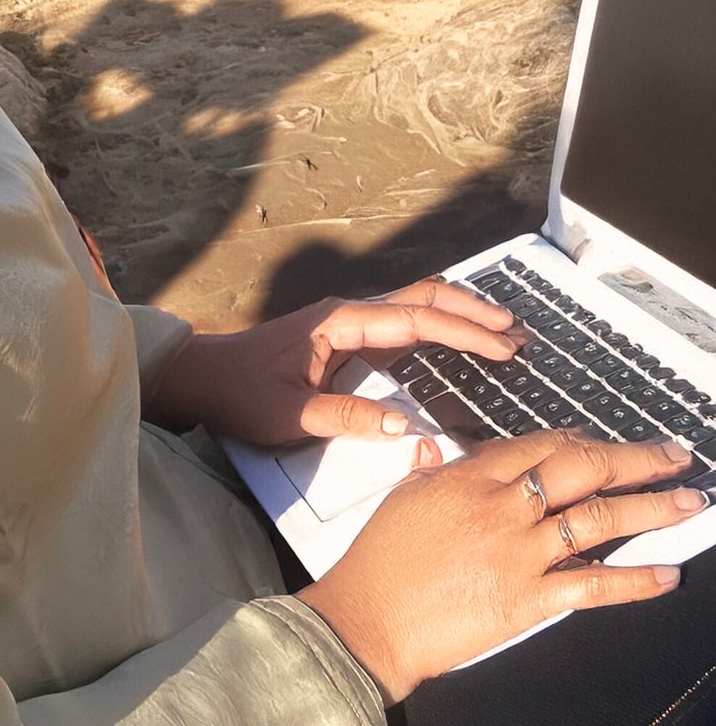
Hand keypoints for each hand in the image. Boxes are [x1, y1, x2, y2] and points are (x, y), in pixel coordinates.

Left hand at [148, 279, 520, 445]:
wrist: (206, 377)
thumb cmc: (243, 394)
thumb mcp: (290, 415)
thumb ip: (345, 419)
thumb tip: (403, 427)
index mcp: (339, 322)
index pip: (413, 319)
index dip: (462, 332)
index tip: (504, 347)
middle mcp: (348, 313)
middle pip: (421, 299)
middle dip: (472, 312)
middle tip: (519, 332)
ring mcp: (348, 322)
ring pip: (414, 305)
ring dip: (458, 315)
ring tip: (504, 333)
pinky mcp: (346, 337)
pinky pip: (401, 323)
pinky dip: (437, 326)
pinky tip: (458, 341)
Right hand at [297, 431, 703, 701]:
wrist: (371, 618)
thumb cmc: (380, 560)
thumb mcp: (401, 497)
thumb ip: (428, 468)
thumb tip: (436, 448)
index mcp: (470, 477)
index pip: (542, 444)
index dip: (585, 439)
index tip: (612, 441)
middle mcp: (503, 508)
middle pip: (582, 469)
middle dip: (635, 460)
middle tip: (672, 456)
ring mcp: (519, 554)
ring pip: (599, 520)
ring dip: (650, 508)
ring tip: (687, 502)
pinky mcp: (528, 599)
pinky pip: (593, 585)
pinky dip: (634, 580)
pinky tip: (664, 573)